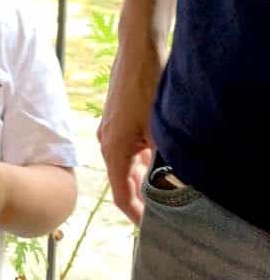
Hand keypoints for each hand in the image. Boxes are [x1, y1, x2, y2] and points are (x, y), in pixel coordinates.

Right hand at [97, 36, 161, 224]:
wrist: (137, 51)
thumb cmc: (147, 87)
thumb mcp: (160, 129)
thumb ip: (163, 159)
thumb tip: (173, 184)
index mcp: (113, 149)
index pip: (120, 193)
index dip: (134, 214)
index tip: (148, 228)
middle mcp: (106, 142)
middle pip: (122, 180)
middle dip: (140, 196)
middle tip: (162, 211)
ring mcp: (109, 129)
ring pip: (125, 163)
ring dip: (142, 176)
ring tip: (163, 186)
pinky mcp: (116, 119)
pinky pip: (126, 148)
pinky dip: (140, 158)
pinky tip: (157, 157)